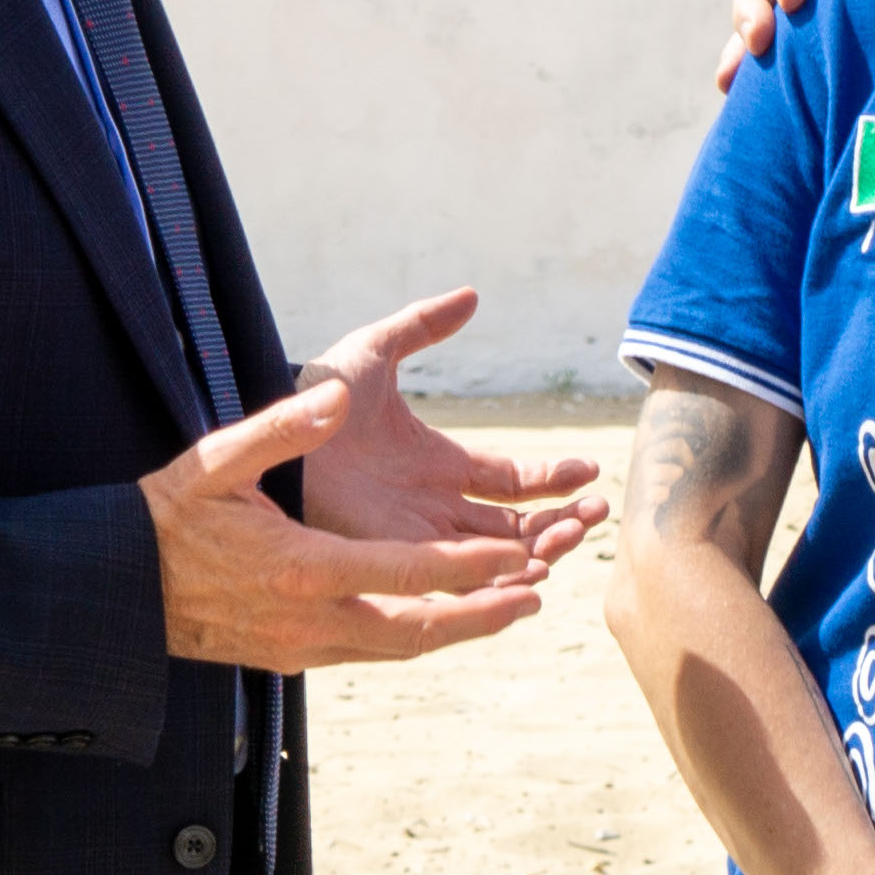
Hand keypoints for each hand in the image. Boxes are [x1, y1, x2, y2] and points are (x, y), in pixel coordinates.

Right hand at [142, 375, 552, 669]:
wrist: (120, 591)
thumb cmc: (167, 518)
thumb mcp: (217, 460)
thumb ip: (280, 427)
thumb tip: (333, 397)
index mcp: (301, 566)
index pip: (408, 573)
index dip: (470, 569)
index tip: (519, 557)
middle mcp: (309, 618)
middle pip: (418, 629)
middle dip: (482, 615)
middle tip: (534, 598)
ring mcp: (300, 647)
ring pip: (398, 650)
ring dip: (455, 632)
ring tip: (504, 610)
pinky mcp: (291, 659)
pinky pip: (369, 654)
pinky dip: (412, 639)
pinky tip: (436, 621)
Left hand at [290, 288, 602, 574]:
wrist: (275, 434)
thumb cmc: (314, 395)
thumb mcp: (376, 351)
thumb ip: (424, 325)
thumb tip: (473, 295)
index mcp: (439, 463)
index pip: (511, 480)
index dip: (552, 479)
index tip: (588, 472)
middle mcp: (435, 506)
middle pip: (515, 525)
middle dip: (561, 521)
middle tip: (599, 513)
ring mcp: (420, 536)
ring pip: (496, 556)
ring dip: (542, 547)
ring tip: (578, 531)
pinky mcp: (400, 558)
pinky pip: (460, 579)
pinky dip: (500, 578)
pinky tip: (535, 567)